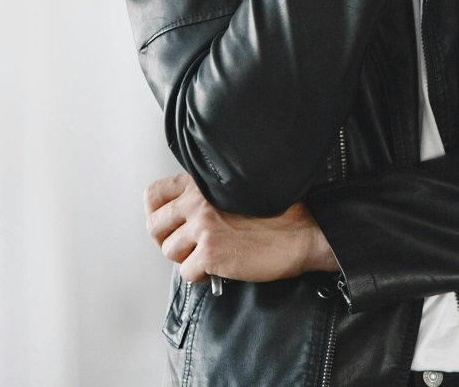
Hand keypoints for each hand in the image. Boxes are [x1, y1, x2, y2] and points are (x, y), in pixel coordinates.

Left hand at [145, 173, 337, 283]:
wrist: (304, 234)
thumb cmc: (276, 217)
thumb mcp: (236, 194)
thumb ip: (205, 198)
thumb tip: (177, 219)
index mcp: (203, 183)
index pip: (154, 194)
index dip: (157, 213)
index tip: (170, 225)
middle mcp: (198, 201)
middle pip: (155, 227)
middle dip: (168, 241)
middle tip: (189, 247)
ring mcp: (203, 227)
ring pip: (169, 252)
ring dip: (188, 259)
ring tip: (213, 256)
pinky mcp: (210, 253)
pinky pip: (186, 273)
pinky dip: (203, 276)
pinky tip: (223, 267)